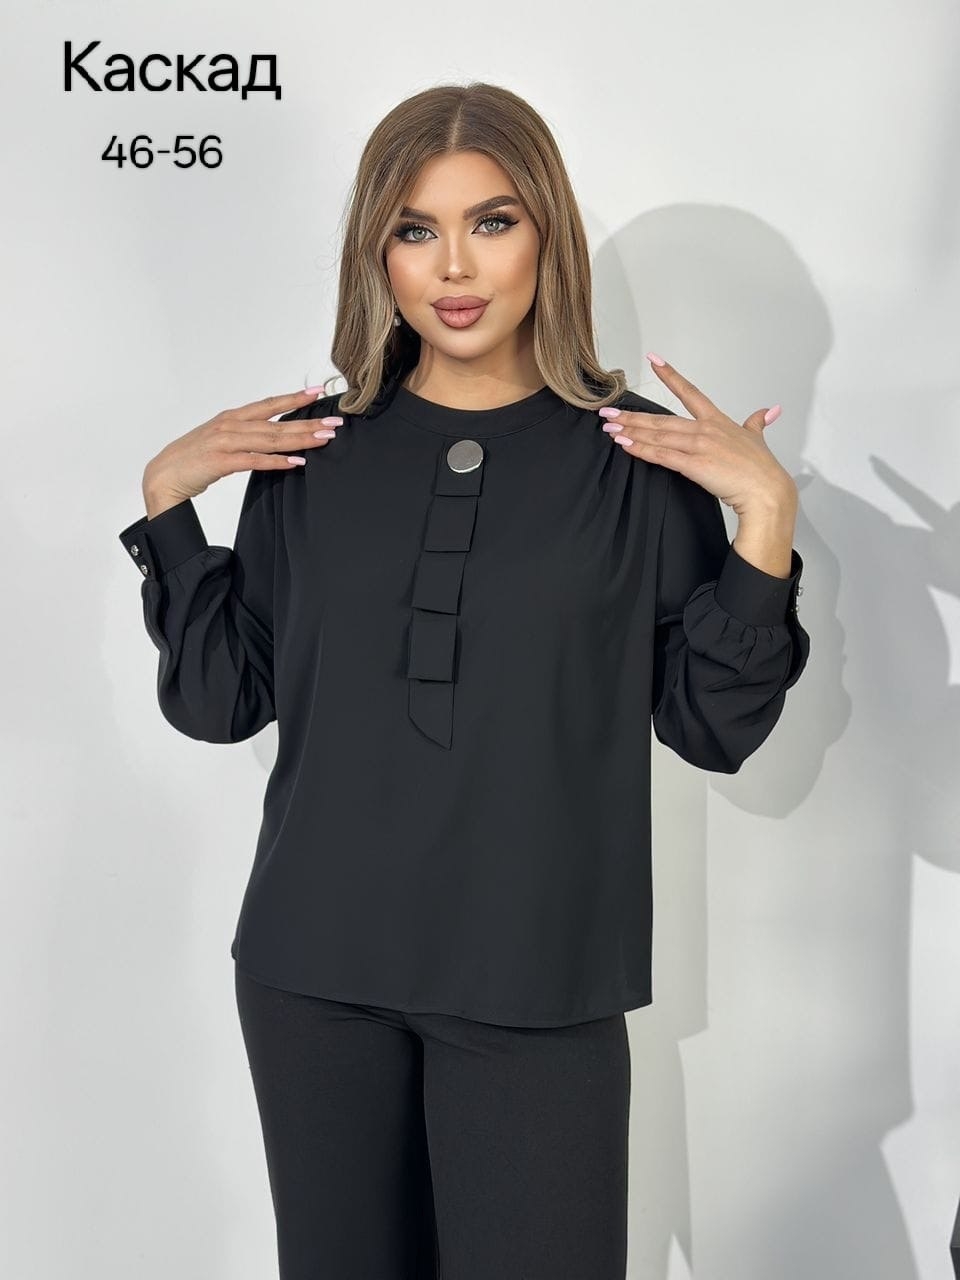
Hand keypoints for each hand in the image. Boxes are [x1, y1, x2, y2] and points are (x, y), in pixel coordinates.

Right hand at [142, 387, 343, 507]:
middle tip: (335, 423)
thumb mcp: (220, 440)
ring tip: (323, 439)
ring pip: (270, 439)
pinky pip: (254, 460)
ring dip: (300, 439)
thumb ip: (244, 436)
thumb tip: (271, 437)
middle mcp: (231, 425)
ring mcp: (225, 442)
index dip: (294, 397)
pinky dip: (276, 461)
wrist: (162, 476)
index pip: (269, 404)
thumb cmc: (192, 460)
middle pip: (277, 423)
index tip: (318, 392)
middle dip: (308, 422)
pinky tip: (296, 462)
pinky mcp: (221, 461)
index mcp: (231, 418)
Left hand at [599, 354, 795, 518]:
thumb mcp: (758, 438)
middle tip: (608, 413)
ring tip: (609, 428)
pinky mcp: (694, 465)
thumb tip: (771, 410)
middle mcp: (705, 429)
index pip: (690, 392)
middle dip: (632, 417)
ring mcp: (698, 446)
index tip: (653, 360)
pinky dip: (641, 449)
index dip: (670, 376)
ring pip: (658, 435)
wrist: (766, 491)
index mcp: (717, 421)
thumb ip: (758, 422)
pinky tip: (625, 445)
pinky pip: (662, 455)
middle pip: (662, 419)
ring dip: (631, 432)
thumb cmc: (761, 469)